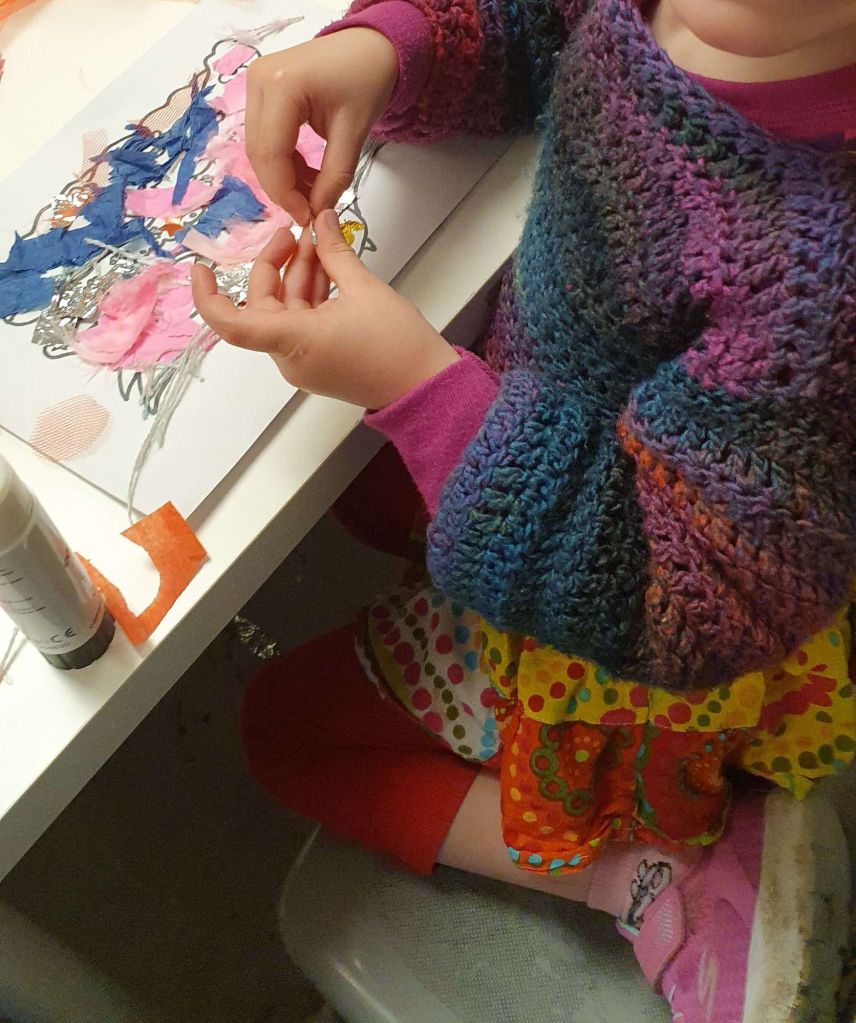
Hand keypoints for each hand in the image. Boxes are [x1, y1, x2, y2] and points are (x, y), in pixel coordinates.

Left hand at [190, 210, 459, 409]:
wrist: (426, 387)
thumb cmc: (398, 347)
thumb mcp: (364, 288)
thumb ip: (334, 251)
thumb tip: (320, 221)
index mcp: (294, 341)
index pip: (230, 324)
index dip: (208, 295)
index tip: (201, 266)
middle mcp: (291, 357)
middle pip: (262, 304)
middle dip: (276, 264)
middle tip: (297, 231)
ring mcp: (305, 362)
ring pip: (285, 310)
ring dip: (299, 275)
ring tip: (320, 241)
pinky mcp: (320, 361)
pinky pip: (303, 322)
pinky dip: (311, 294)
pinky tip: (328, 266)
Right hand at [246, 29, 397, 224]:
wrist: (368, 46)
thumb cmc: (366, 79)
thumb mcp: (354, 132)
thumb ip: (334, 177)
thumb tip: (318, 213)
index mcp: (282, 86)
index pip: (271, 154)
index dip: (285, 193)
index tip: (306, 217)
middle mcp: (259, 81)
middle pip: (259, 153)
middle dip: (282, 189)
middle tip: (308, 211)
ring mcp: (255, 83)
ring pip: (258, 148)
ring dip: (282, 177)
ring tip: (312, 191)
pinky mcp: (260, 90)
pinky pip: (264, 137)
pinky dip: (283, 161)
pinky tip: (305, 173)